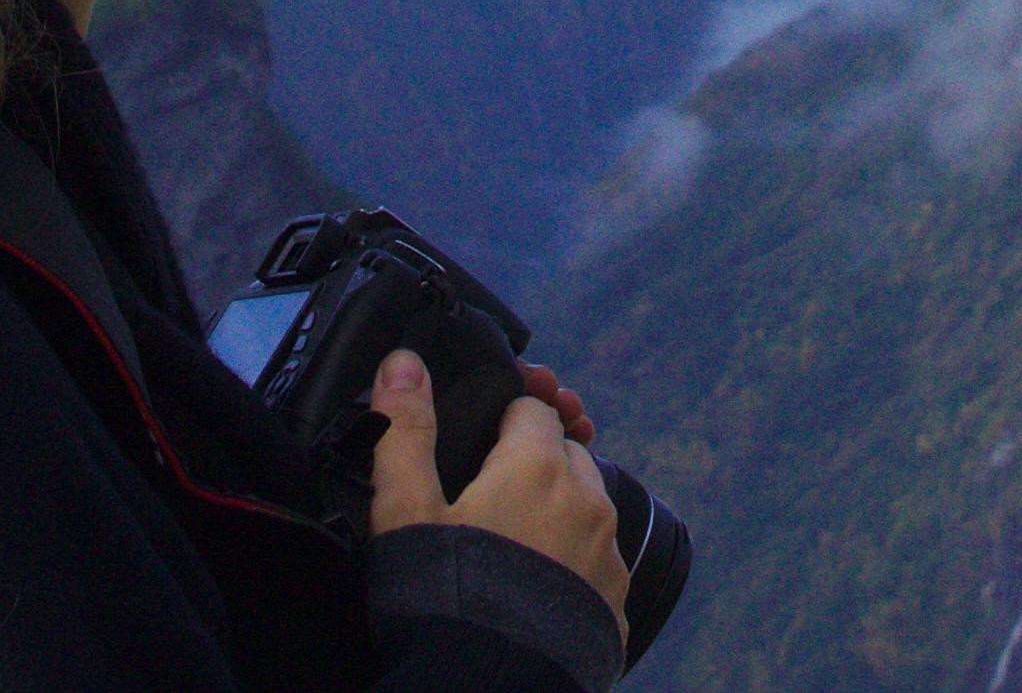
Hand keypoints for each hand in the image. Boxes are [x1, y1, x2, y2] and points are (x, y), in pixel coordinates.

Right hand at [366, 349, 628, 636]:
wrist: (490, 692)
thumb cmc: (446, 601)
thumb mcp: (407, 511)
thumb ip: (404, 429)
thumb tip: (404, 361)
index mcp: (539, 465)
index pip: (533, 406)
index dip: (504, 414)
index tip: (482, 430)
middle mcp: (587, 502)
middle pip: (566, 452)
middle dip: (534, 458)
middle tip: (489, 487)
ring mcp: (608, 558)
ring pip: (587, 505)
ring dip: (558, 505)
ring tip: (511, 535)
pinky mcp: (616, 607)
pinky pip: (600, 560)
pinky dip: (574, 558)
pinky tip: (537, 581)